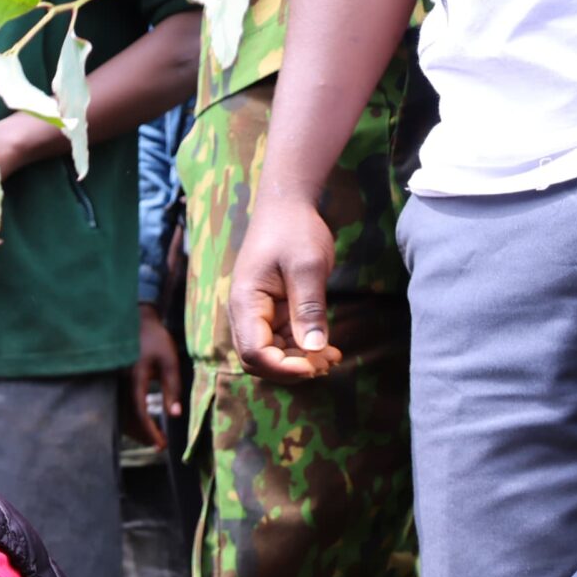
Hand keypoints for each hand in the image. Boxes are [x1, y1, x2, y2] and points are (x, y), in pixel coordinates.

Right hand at [126, 304, 182, 448]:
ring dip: (135, 429)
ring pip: (121, 413)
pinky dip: (130, 418)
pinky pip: (120, 405)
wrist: (137, 321)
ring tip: (153, 438)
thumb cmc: (156, 340)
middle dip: (142, 434)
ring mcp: (114, 382)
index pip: (140, 410)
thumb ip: (172, 387)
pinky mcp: (114, 382)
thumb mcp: (169, 362)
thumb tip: (175, 414)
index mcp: (134, 377)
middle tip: (159, 446)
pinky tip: (142, 424)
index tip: (160, 445)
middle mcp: (120, 382)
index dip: (150, 430)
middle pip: (127, 417)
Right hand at [226, 194, 340, 382]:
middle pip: (257, 360)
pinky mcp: (270, 312)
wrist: (287, 207)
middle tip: (328, 363)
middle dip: (290, 369)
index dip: (284, 367)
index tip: (317, 365)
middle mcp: (245, 314)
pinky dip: (300, 350)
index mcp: (246, 303)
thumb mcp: (308, 267)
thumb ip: (309, 309)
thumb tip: (315, 350)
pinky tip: (325, 348)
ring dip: (298, 362)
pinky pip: (280, 341)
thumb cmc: (295, 231)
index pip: (255, 353)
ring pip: (269, 354)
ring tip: (332, 358)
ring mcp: (256, 314)